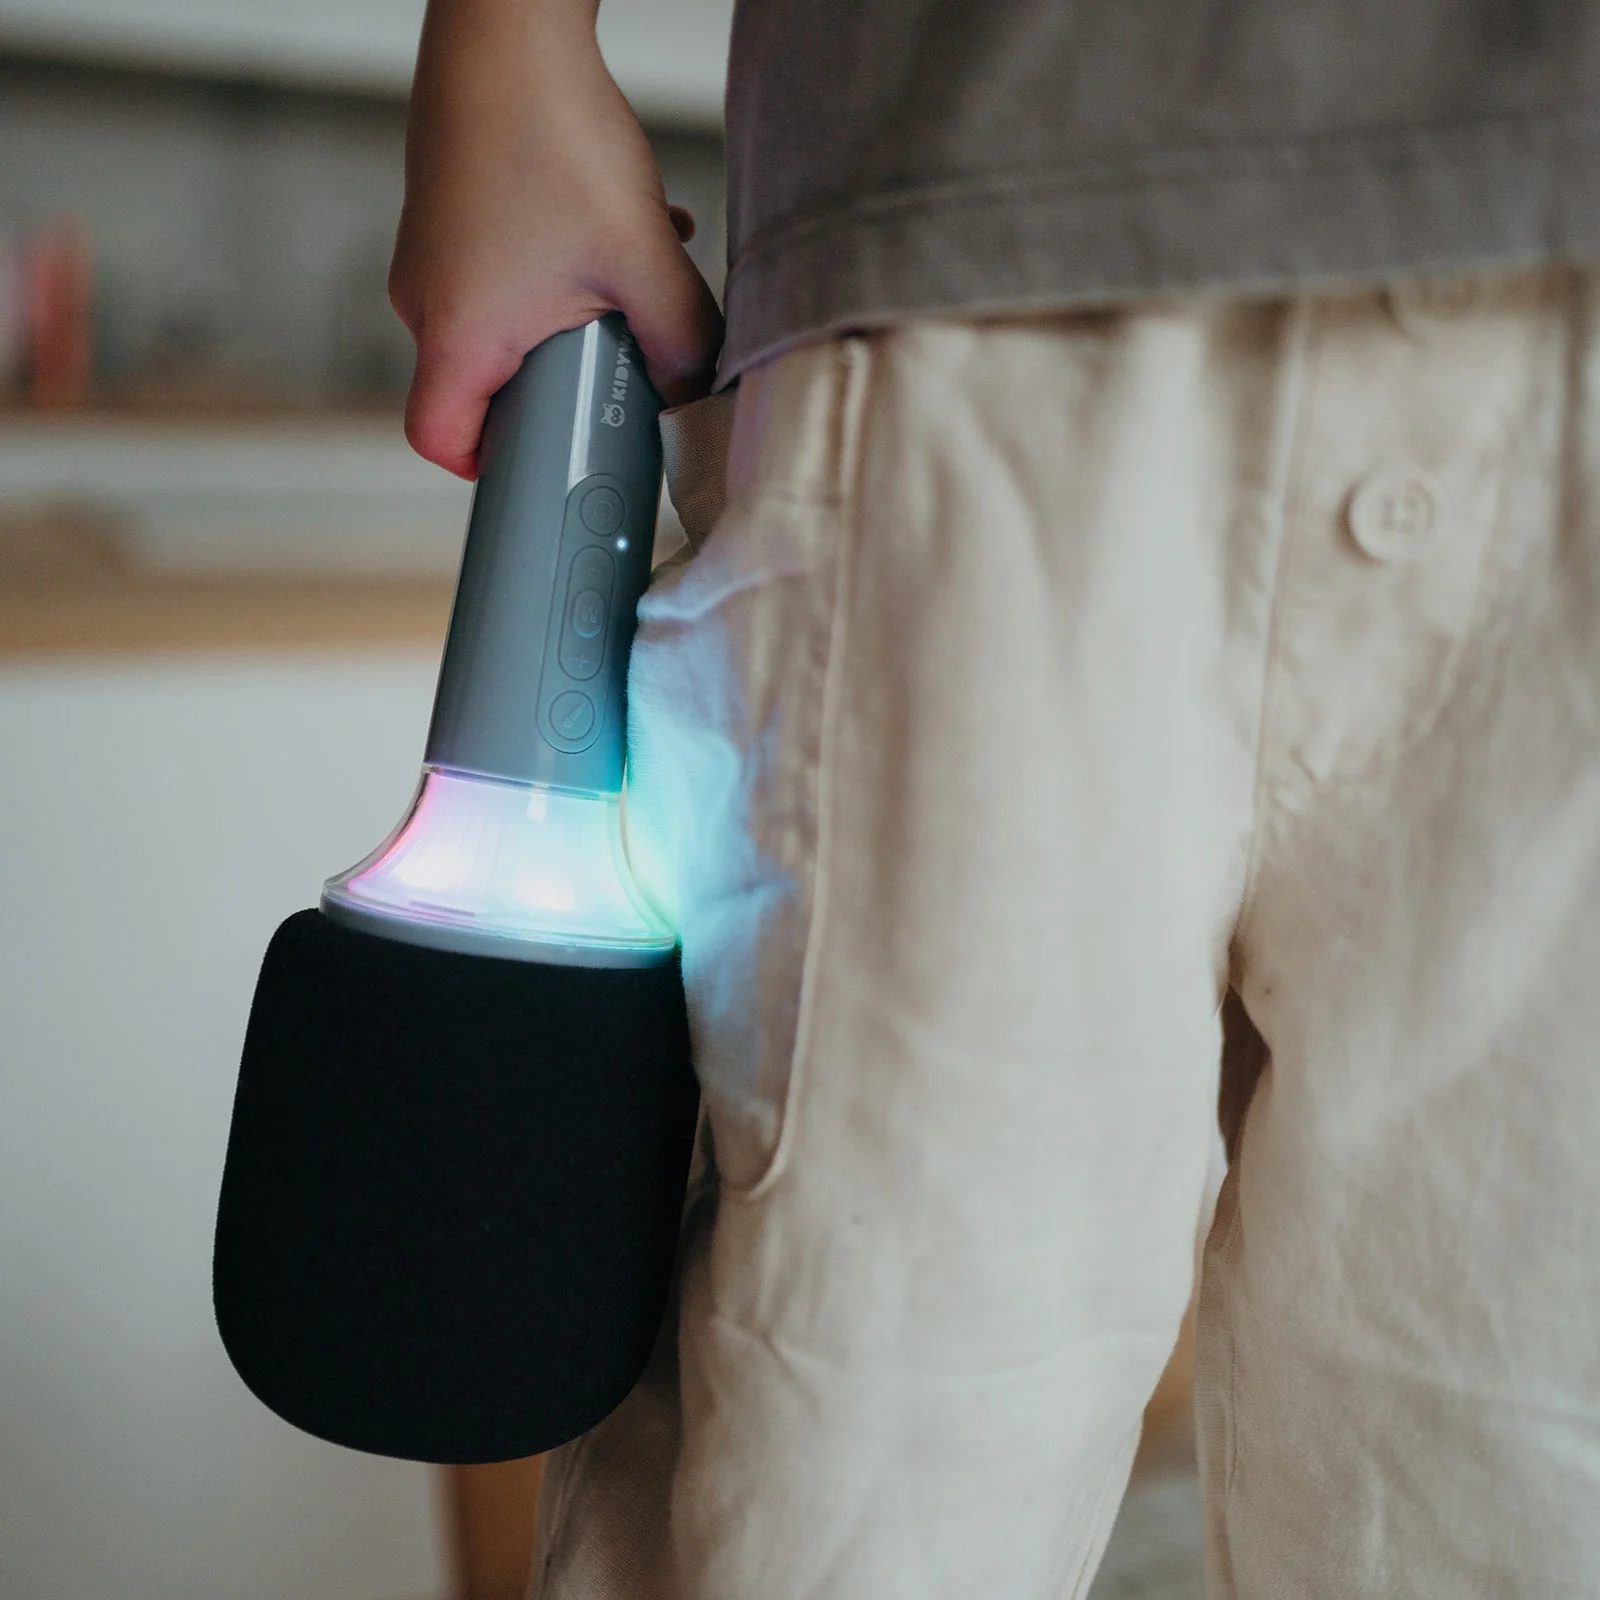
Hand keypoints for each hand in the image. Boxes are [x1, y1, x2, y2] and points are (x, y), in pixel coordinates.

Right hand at [389, 0, 722, 477]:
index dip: (489, 467)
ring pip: (499, 326)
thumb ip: (683, 341)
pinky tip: (614, 239)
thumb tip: (700, 387)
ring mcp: (429, 255)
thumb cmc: (552, 133)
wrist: (507, 24)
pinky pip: (497, 277)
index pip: (440, 440)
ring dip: (567, 321)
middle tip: (611, 365)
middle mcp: (425, 299)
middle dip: (557, 385)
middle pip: (480, 387)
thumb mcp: (642, 260)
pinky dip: (553, 277)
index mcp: (459, 332)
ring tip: (624, 286)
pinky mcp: (445, 216)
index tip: (544, 461)